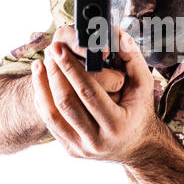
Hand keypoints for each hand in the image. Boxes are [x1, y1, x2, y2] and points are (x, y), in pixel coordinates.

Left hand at [31, 29, 157, 161]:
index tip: (59, 49)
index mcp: (117, 125)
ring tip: (40, 64)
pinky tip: (41, 82)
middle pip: (66, 103)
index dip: (72, 68)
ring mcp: (81, 148)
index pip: (89, 92)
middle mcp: (97, 141)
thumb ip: (132, 58)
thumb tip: (117, 34)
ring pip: (52, 114)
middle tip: (50, 51)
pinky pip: (50, 123)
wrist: (136, 147)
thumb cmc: (139, 111)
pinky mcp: (71, 149)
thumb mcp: (143, 86)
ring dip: (43, 86)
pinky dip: (43, 100)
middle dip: (55, 73)